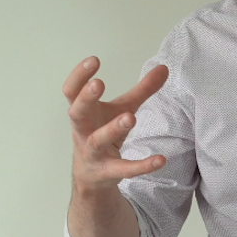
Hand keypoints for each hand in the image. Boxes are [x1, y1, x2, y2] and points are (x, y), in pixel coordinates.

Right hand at [63, 57, 169, 191]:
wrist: (91, 175)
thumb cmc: (102, 132)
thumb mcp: (123, 108)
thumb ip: (142, 89)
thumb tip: (164, 68)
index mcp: (84, 112)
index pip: (72, 91)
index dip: (79, 76)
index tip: (94, 60)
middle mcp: (83, 131)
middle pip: (77, 113)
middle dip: (86, 98)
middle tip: (98, 84)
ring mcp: (93, 152)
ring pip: (97, 140)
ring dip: (112, 128)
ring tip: (130, 117)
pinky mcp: (108, 172)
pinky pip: (124, 169)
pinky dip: (141, 165)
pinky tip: (160, 160)